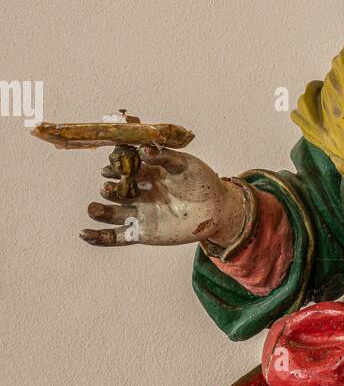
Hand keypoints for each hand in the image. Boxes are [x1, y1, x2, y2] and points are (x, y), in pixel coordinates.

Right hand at [80, 146, 245, 248]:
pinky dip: (99, 236)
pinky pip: (115, 236)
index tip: (110, 166)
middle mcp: (138, 192)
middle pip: (116, 190)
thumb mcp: (184, 164)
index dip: (115, 167)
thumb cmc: (202, 182)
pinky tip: (85, 234)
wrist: (217, 209)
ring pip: (111, 212)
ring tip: (94, 208)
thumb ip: (165, 157)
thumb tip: (145, 148)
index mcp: (145, 172)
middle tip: (109, 186)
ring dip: (100, 210)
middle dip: (110, 188)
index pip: (123, 169)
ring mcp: (138, 212)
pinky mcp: (140, 232)